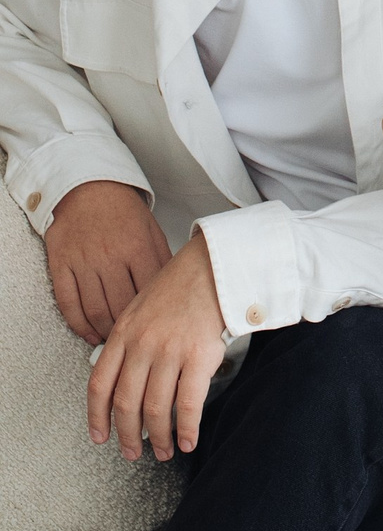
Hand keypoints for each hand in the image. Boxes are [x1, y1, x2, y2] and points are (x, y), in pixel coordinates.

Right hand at [44, 180, 172, 344]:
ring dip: (105, 332)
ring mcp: (83, 262)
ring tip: (113, 341)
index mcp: (137, 246)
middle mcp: (109, 256)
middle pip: (120, 307)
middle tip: (134, 343)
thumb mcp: (151, 229)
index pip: (147, 294)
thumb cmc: (122, 210)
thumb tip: (173, 291)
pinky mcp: (61, 266)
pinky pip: (69, 304)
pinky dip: (79, 325)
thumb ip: (162, 260)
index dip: (151, 317)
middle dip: (128, 331)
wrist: (86, 187)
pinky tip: (89, 334)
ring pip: (95, 311)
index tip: (155, 330)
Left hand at [87, 234, 228, 461]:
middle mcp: (142, 344)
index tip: (100, 437)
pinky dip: (186, 429)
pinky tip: (188, 441)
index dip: (97, 417)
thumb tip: (124, 380)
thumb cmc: (181, 286)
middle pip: (126, 403)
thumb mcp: (140, 308)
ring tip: (164, 451)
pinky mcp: (199, 355)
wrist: (214, 265)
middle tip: (132, 453)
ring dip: (159, 438)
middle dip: (128, 436)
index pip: (100, 384)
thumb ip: (128, 341)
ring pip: (155, 408)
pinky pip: (187, 404)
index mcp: (123, 333)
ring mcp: (170, 350)